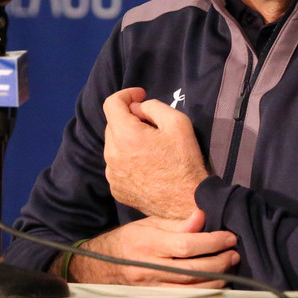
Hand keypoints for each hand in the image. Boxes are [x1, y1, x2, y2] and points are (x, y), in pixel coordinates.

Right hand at [67, 210, 238, 287]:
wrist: (101, 266)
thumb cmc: (129, 240)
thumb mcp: (149, 224)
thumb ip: (176, 223)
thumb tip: (201, 217)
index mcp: (149, 244)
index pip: (186, 245)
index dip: (212, 242)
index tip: (229, 237)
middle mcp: (150, 268)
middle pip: (192, 269)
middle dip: (219, 262)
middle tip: (234, 253)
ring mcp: (151, 287)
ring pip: (190, 288)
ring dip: (215, 279)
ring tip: (229, 268)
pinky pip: (183, 297)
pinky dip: (202, 292)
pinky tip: (214, 283)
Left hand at [103, 87, 208, 218]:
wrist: (187, 202)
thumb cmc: (185, 161)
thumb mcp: (178, 122)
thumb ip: (153, 106)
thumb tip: (138, 109)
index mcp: (125, 135)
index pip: (111, 103)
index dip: (126, 94)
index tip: (140, 95)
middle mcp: (111, 155)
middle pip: (112, 125)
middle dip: (129, 118)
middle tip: (152, 123)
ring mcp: (112, 175)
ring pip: (113, 146)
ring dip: (127, 139)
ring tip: (150, 147)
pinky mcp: (116, 189)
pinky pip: (116, 165)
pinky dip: (127, 159)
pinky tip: (147, 165)